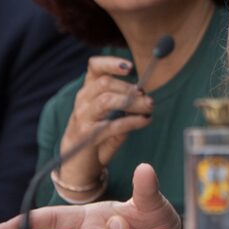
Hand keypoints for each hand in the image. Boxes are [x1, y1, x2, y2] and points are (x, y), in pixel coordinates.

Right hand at [58, 56, 151, 190]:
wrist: (79, 165)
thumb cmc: (98, 136)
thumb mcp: (111, 116)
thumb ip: (125, 105)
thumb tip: (145, 98)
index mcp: (88, 90)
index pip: (95, 67)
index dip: (111, 63)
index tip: (130, 67)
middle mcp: (82, 101)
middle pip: (105, 83)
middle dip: (130, 89)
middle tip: (149, 99)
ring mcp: (82, 117)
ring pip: (106, 100)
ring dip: (132, 102)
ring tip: (149, 107)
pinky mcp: (87, 136)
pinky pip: (112, 124)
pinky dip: (132, 121)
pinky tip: (145, 120)